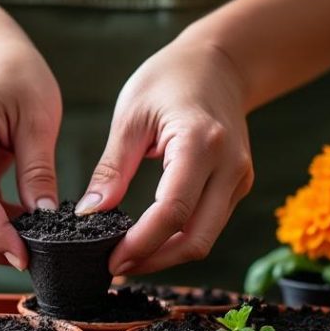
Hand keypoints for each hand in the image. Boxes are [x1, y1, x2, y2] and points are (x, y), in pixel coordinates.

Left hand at [77, 32, 254, 275]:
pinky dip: (179, 238)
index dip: (141, 244)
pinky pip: (209, 224)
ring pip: (205, 238)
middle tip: (115, 267)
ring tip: (127, 257)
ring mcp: (239, 177)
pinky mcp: (238, 185)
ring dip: (166, 255)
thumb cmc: (170, 78)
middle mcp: (229, 166)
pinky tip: (149, 239)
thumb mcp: (130, 116)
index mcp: (199, 143)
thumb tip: (90, 216)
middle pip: (196, 238)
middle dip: (154, 261)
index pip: (172, 211)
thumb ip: (111, 169)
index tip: (110, 259)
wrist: (220, 62)